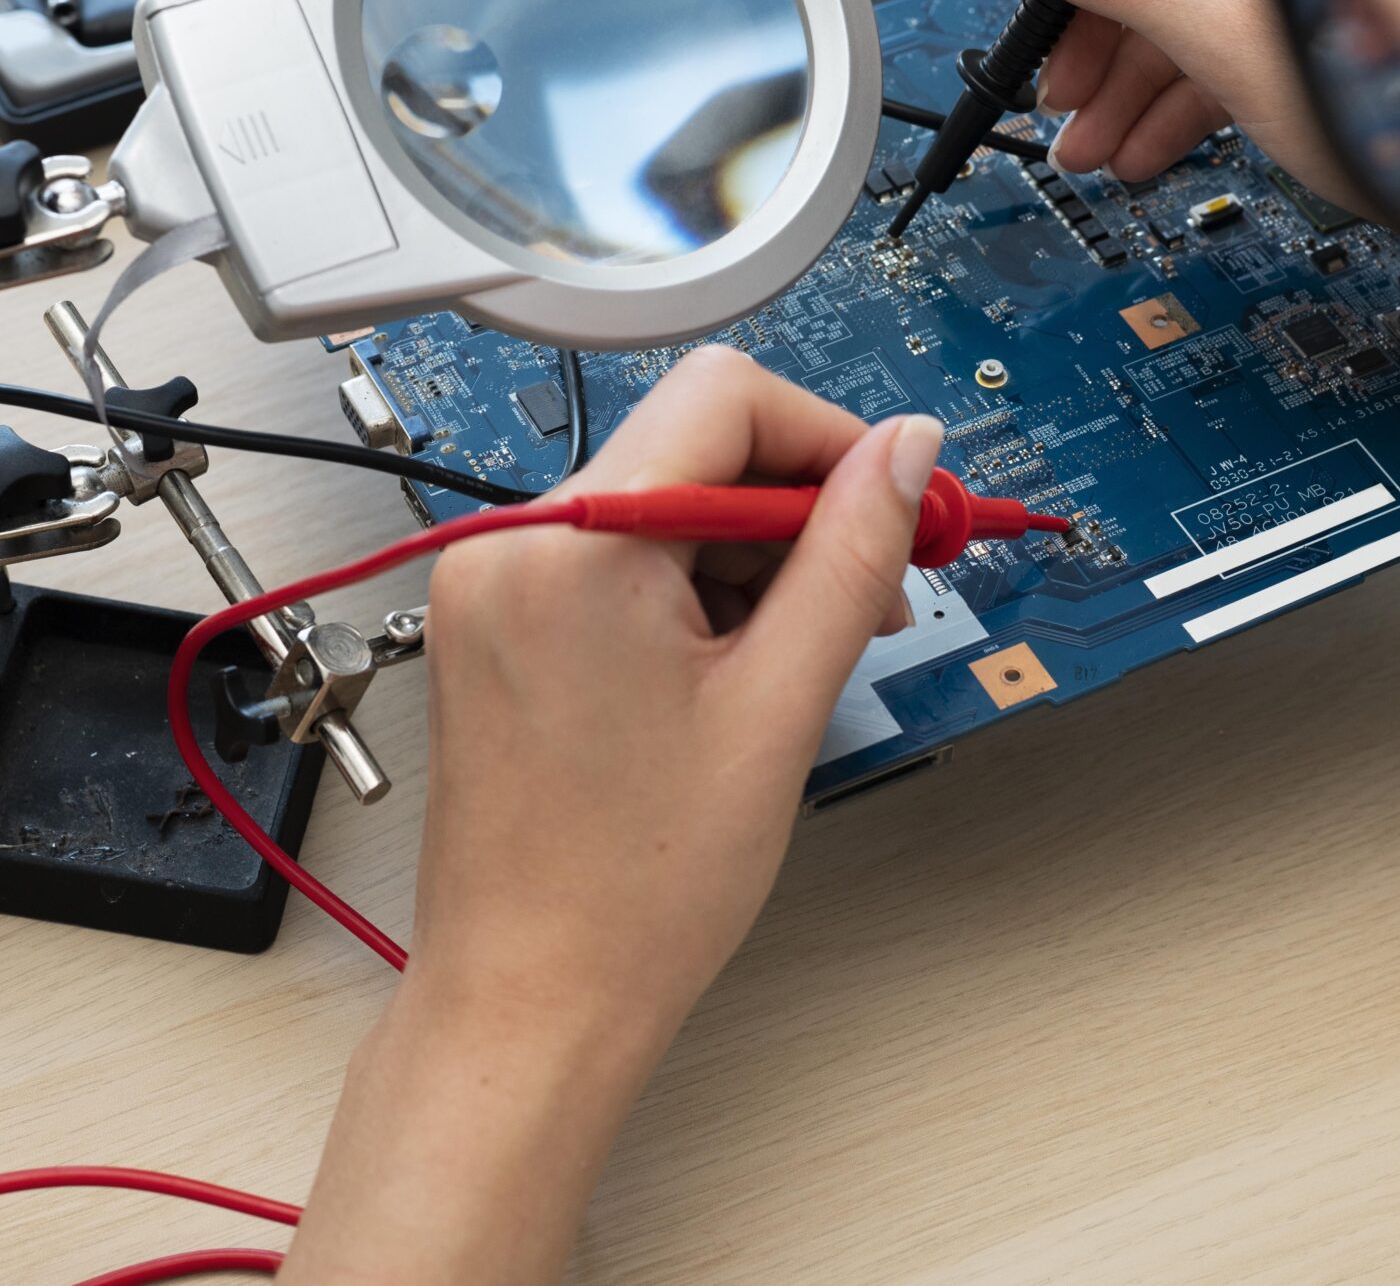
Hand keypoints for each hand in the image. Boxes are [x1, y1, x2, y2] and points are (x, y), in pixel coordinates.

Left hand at [413, 345, 937, 1039]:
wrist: (530, 1001)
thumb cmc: (632, 889)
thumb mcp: (778, 704)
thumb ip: (849, 557)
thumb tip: (906, 451)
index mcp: (575, 545)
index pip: (727, 398)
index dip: (831, 441)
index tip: (894, 507)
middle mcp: (512, 543)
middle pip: (692, 444)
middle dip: (797, 510)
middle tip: (873, 594)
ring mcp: (493, 583)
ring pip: (661, 503)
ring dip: (750, 559)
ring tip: (795, 663)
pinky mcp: (496, 624)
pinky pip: (615, 558)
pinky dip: (690, 592)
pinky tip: (734, 673)